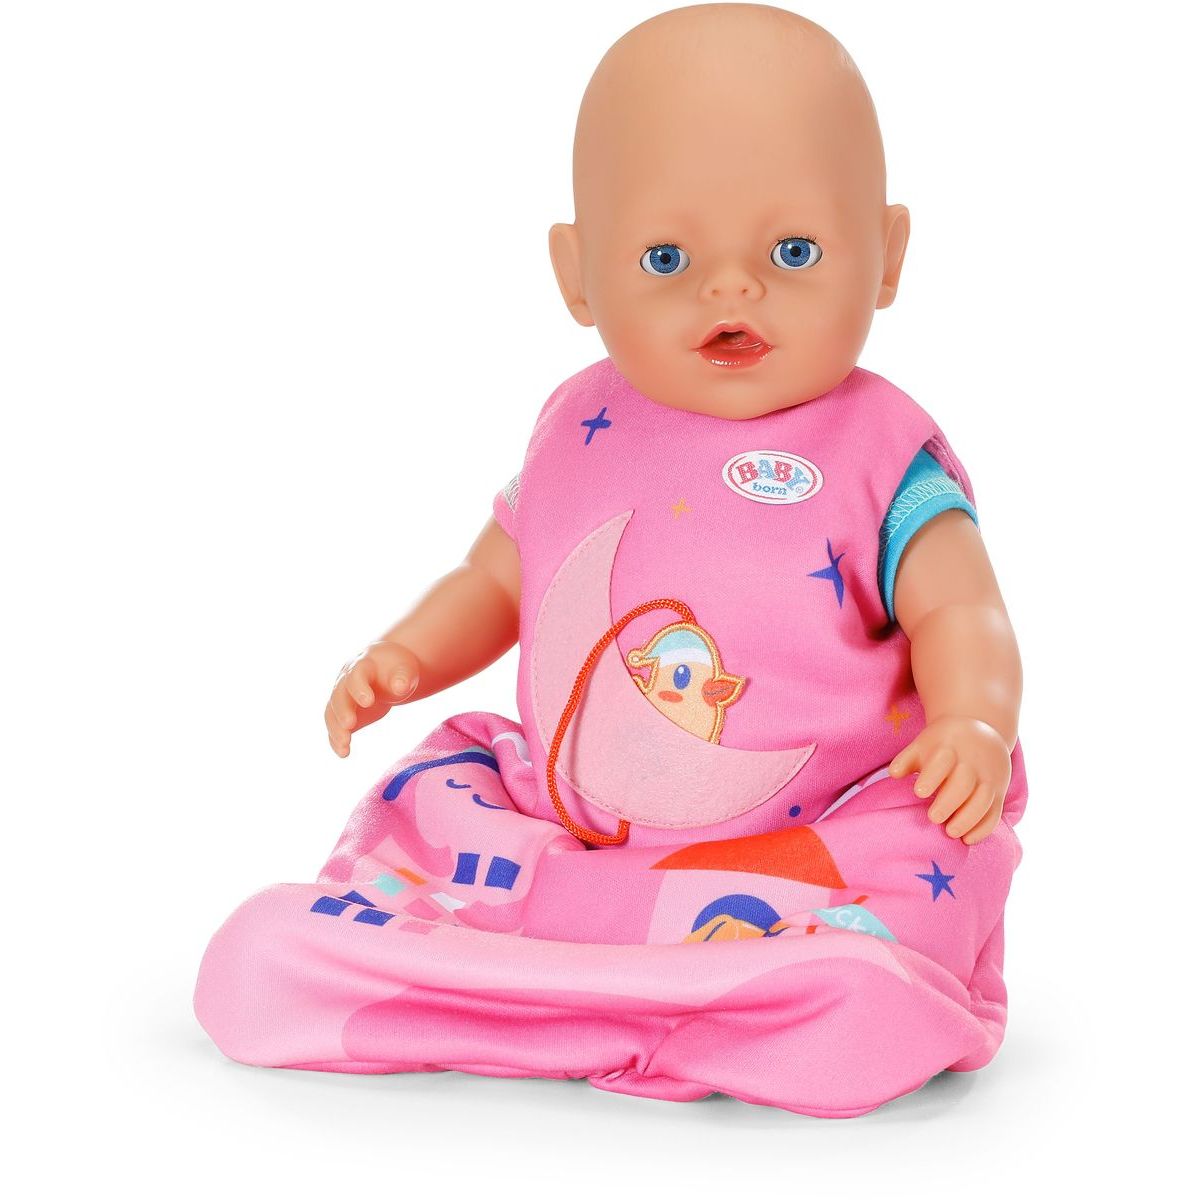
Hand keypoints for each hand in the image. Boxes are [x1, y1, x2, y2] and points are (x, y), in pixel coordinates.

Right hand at [324, 640, 420, 756]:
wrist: (388, 671)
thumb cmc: (398, 670)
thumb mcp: (405, 671)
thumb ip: (403, 678)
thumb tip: (400, 687)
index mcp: (363, 665)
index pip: (356, 676)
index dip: (360, 688)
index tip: (368, 702)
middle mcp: (346, 680)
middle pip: (339, 695)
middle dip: (343, 710)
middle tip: (350, 725)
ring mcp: (342, 697)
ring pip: (332, 712)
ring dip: (336, 730)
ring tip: (344, 748)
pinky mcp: (343, 713)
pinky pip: (335, 726)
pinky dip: (336, 739)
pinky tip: (343, 753)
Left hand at [888, 715, 1011, 844]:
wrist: (982, 730)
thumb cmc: (943, 744)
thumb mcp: (924, 744)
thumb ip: (907, 759)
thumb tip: (893, 774)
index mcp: (951, 747)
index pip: (943, 760)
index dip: (932, 776)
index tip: (919, 792)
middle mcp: (973, 762)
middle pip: (965, 782)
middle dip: (950, 802)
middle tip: (934, 818)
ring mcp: (989, 777)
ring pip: (983, 799)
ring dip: (969, 819)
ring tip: (951, 833)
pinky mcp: (999, 791)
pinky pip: (995, 811)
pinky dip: (984, 828)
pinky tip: (968, 839)